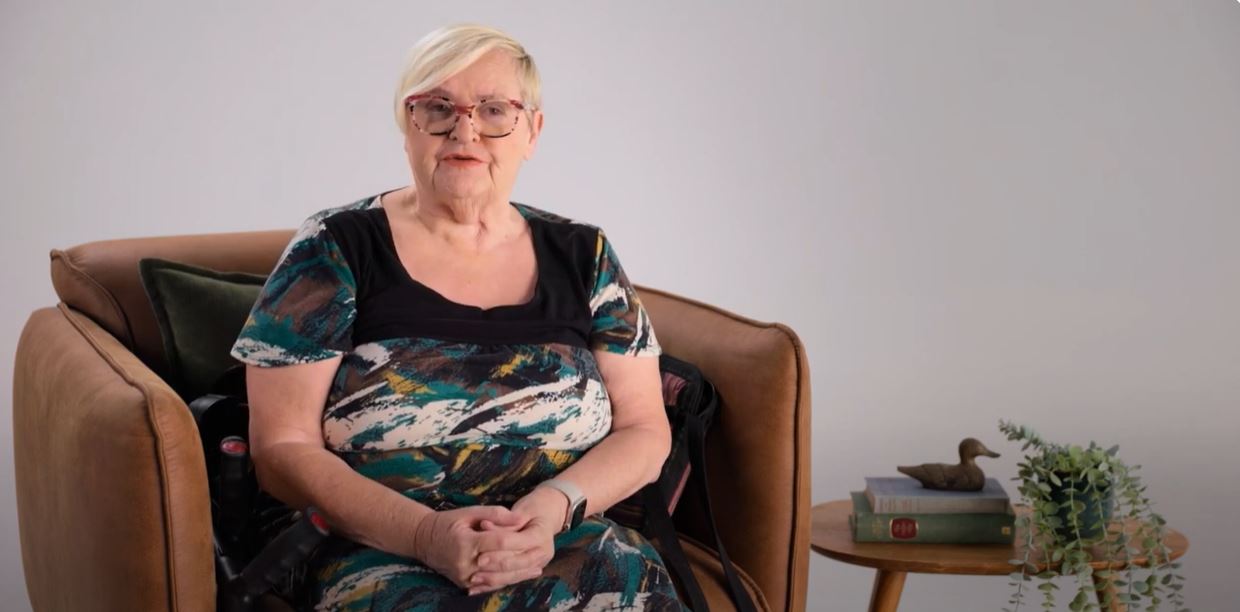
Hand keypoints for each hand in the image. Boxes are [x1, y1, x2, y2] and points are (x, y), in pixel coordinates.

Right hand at [410, 505, 526, 588]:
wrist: (423, 541)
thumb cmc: (448, 522)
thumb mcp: (469, 512)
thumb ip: (495, 514)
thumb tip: (520, 519)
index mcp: (465, 542)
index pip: (499, 542)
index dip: (518, 539)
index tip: (533, 534)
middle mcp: (464, 562)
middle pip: (501, 564)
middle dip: (524, 561)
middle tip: (542, 555)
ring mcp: (463, 576)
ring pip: (498, 579)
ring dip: (519, 575)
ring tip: (537, 568)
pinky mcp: (464, 584)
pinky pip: (489, 585)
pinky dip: (506, 581)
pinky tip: (521, 576)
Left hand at [469, 487, 564, 594]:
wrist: (550, 514)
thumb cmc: (534, 508)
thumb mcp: (521, 509)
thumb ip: (504, 521)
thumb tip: (484, 526)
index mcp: (541, 535)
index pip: (516, 544)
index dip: (497, 548)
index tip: (478, 551)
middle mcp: (543, 552)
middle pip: (516, 563)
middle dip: (494, 567)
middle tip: (474, 570)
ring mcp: (540, 562)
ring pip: (515, 575)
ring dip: (494, 579)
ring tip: (474, 580)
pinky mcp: (533, 568)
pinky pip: (514, 578)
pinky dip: (497, 583)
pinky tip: (481, 587)